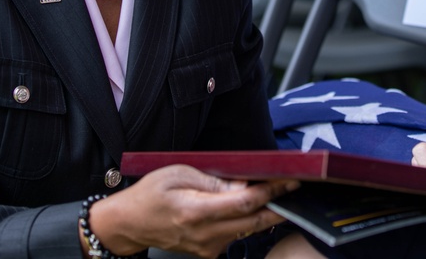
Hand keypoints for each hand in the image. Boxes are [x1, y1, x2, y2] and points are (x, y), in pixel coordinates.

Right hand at [85, 164, 298, 258]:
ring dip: (266, 214)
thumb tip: (245, 185)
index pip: (245, 203)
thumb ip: (214, 182)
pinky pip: (235, 236)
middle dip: (280, 206)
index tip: (289, 180)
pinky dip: (248, 222)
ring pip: (248, 231)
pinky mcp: (208, 252)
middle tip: (296, 190)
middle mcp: (204, 235)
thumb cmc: (150, 194)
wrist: (129, 225)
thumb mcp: (178, 173)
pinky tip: (254, 208)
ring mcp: (207, 248)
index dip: (271, 191)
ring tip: (280, 195)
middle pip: (254, 222)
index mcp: (196, 212)